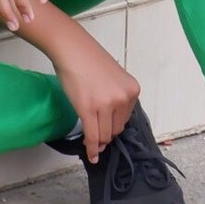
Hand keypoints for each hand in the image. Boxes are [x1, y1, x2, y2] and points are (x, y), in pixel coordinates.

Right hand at [50, 20, 140, 163]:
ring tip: (92, 142)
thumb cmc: (89, 60)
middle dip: (107, 134)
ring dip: (99, 141)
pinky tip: (91, 155)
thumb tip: (111, 125)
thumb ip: (117, 98)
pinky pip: (92, 136)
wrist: (72, 48)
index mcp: (132, 90)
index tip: (106, 129)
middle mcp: (123, 98)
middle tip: (96, 134)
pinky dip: (92, 149)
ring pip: (105, 135)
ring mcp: (106, 105)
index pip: (126, 119)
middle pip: (117, 129)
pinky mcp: (88, 110)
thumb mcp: (114, 78)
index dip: (114, 125)